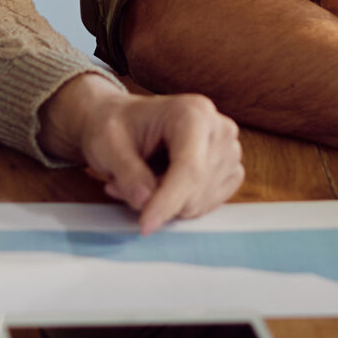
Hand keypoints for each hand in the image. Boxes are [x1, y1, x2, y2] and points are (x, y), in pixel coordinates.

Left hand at [38, 73, 244, 232]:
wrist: (126, 121)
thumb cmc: (116, 126)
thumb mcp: (107, 144)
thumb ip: (126, 172)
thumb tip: (144, 201)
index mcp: (193, 112)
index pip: (189, 168)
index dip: (168, 201)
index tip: (145, 225)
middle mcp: (219, 128)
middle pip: (197, 188)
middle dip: (160, 201)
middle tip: (123, 187)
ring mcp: (230, 150)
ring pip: (201, 201)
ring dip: (167, 202)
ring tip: (140, 181)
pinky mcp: (230, 169)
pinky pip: (209, 204)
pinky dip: (182, 204)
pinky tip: (161, 186)